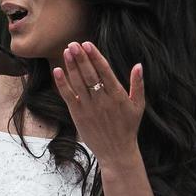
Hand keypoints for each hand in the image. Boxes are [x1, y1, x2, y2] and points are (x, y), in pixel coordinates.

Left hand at [51, 41, 144, 164]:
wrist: (116, 151)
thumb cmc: (128, 127)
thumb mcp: (138, 106)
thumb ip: (138, 85)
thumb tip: (138, 65)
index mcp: (118, 95)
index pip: (104, 71)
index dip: (95, 57)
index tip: (87, 44)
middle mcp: (102, 100)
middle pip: (89, 74)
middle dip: (81, 57)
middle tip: (73, 43)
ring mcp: (89, 107)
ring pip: (78, 82)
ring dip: (71, 66)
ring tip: (66, 51)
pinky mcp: (78, 114)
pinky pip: (68, 96)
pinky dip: (62, 83)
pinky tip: (57, 70)